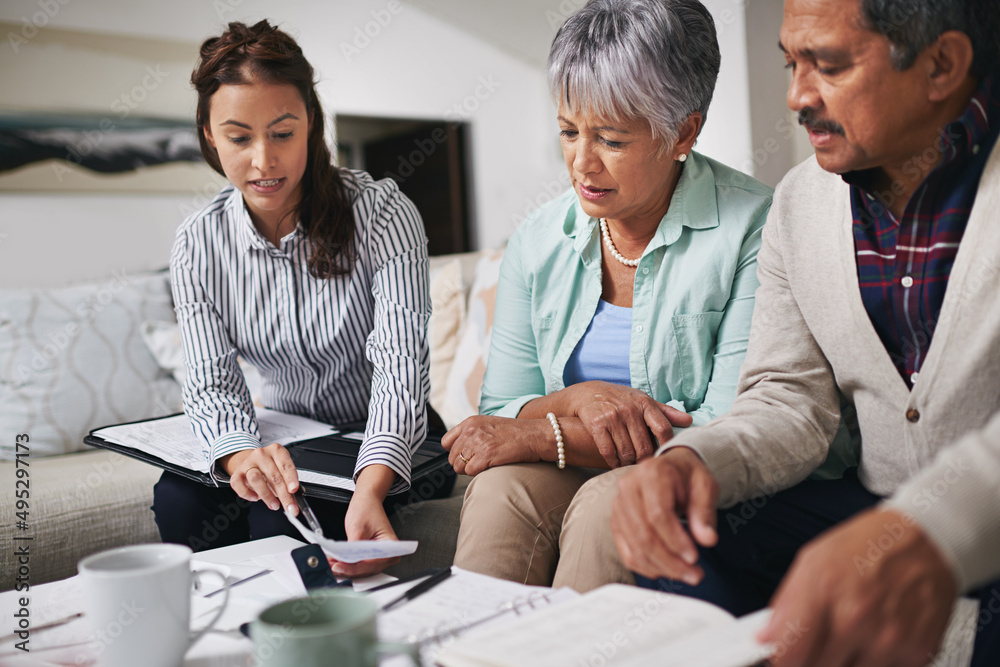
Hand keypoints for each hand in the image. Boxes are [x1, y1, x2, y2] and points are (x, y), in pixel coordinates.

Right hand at [221, 443, 298, 513]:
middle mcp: (261, 454)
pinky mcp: (236, 473)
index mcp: (276, 451)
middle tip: (290, 507)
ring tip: (275, 505)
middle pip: (273, 476)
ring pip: (256, 479)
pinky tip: (255, 498)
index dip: (291, 478)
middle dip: (283, 495)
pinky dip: (247, 493)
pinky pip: (239, 485)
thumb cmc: (270, 467)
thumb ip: (289, 482)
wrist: (251, 462)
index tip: (294, 490)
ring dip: (267, 495)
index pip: (285, 465)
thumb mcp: (282, 470)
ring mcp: (247, 463)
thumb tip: (294, 498)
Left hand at [329, 494, 400, 577]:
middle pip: (367, 569)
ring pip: (362, 570)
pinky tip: (336, 562)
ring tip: (331, 563)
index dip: (354, 567)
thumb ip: (353, 548)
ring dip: (346, 568)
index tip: (339, 566)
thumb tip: (344, 562)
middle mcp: (388, 554)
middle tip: (332, 566)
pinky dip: (347, 564)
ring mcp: (379, 557)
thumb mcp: (358, 528)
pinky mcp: (370, 557)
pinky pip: (359, 565)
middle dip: (348, 569)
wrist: (366, 502)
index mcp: (391, 546)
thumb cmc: (367, 510)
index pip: (372, 563)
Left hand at [442, 415, 542, 474]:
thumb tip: (461, 450)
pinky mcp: (485, 455)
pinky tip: (490, 466)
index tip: (465, 456)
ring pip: (458, 466)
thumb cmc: (516, 433)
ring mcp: (477, 442)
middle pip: (452, 457)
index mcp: (470, 422)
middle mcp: (471, 431)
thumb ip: (473, 433)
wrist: (535, 435)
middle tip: (479, 462)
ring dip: (470, 470)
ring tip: (486, 464)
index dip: (455, 452)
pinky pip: (470, 472)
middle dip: (463, 464)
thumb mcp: (489, 425)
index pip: (446, 442)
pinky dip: (478, 473)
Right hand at [567, 381, 692, 467]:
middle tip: (644, 466)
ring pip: (627, 451)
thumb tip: (689, 421)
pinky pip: (608, 451)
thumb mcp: (642, 400)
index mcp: (644, 403)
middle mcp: (629, 409)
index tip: (664, 456)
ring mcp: (613, 416)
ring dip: (628, 463)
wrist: (587, 393)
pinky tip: (615, 463)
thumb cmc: (620, 399)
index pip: (663, 428)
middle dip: (645, 460)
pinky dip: (613, 461)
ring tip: (629, 465)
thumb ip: (665, 412)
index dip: (666, 446)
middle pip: (644, 445)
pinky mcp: (597, 424)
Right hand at [611, 447, 718, 584]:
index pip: (658, 514)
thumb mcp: (705, 487)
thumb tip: (707, 539)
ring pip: (635, 547)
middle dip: (670, 561)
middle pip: (644, 534)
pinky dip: (646, 567)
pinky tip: (665, 570)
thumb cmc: (688, 477)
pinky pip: (627, 553)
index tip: (694, 557)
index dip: (675, 540)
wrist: (671, 469)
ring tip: (685, 574)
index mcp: (651, 473)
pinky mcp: (616, 522)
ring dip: (661, 568)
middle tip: (694, 574)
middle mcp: (628, 488)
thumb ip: (705, 512)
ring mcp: (619, 506)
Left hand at [759, 508, 956, 666]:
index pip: (790, 653)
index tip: (784, 658)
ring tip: (850, 634)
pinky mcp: (916, 654)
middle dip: (812, 657)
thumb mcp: (814, 559)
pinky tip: (876, 638)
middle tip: (819, 639)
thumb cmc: (869, 544)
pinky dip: (875, 661)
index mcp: (825, 591)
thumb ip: (786, 603)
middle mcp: (856, 619)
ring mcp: (888, 640)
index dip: (782, 660)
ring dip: (843, 661)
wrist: (927, 540)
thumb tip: (766, 636)